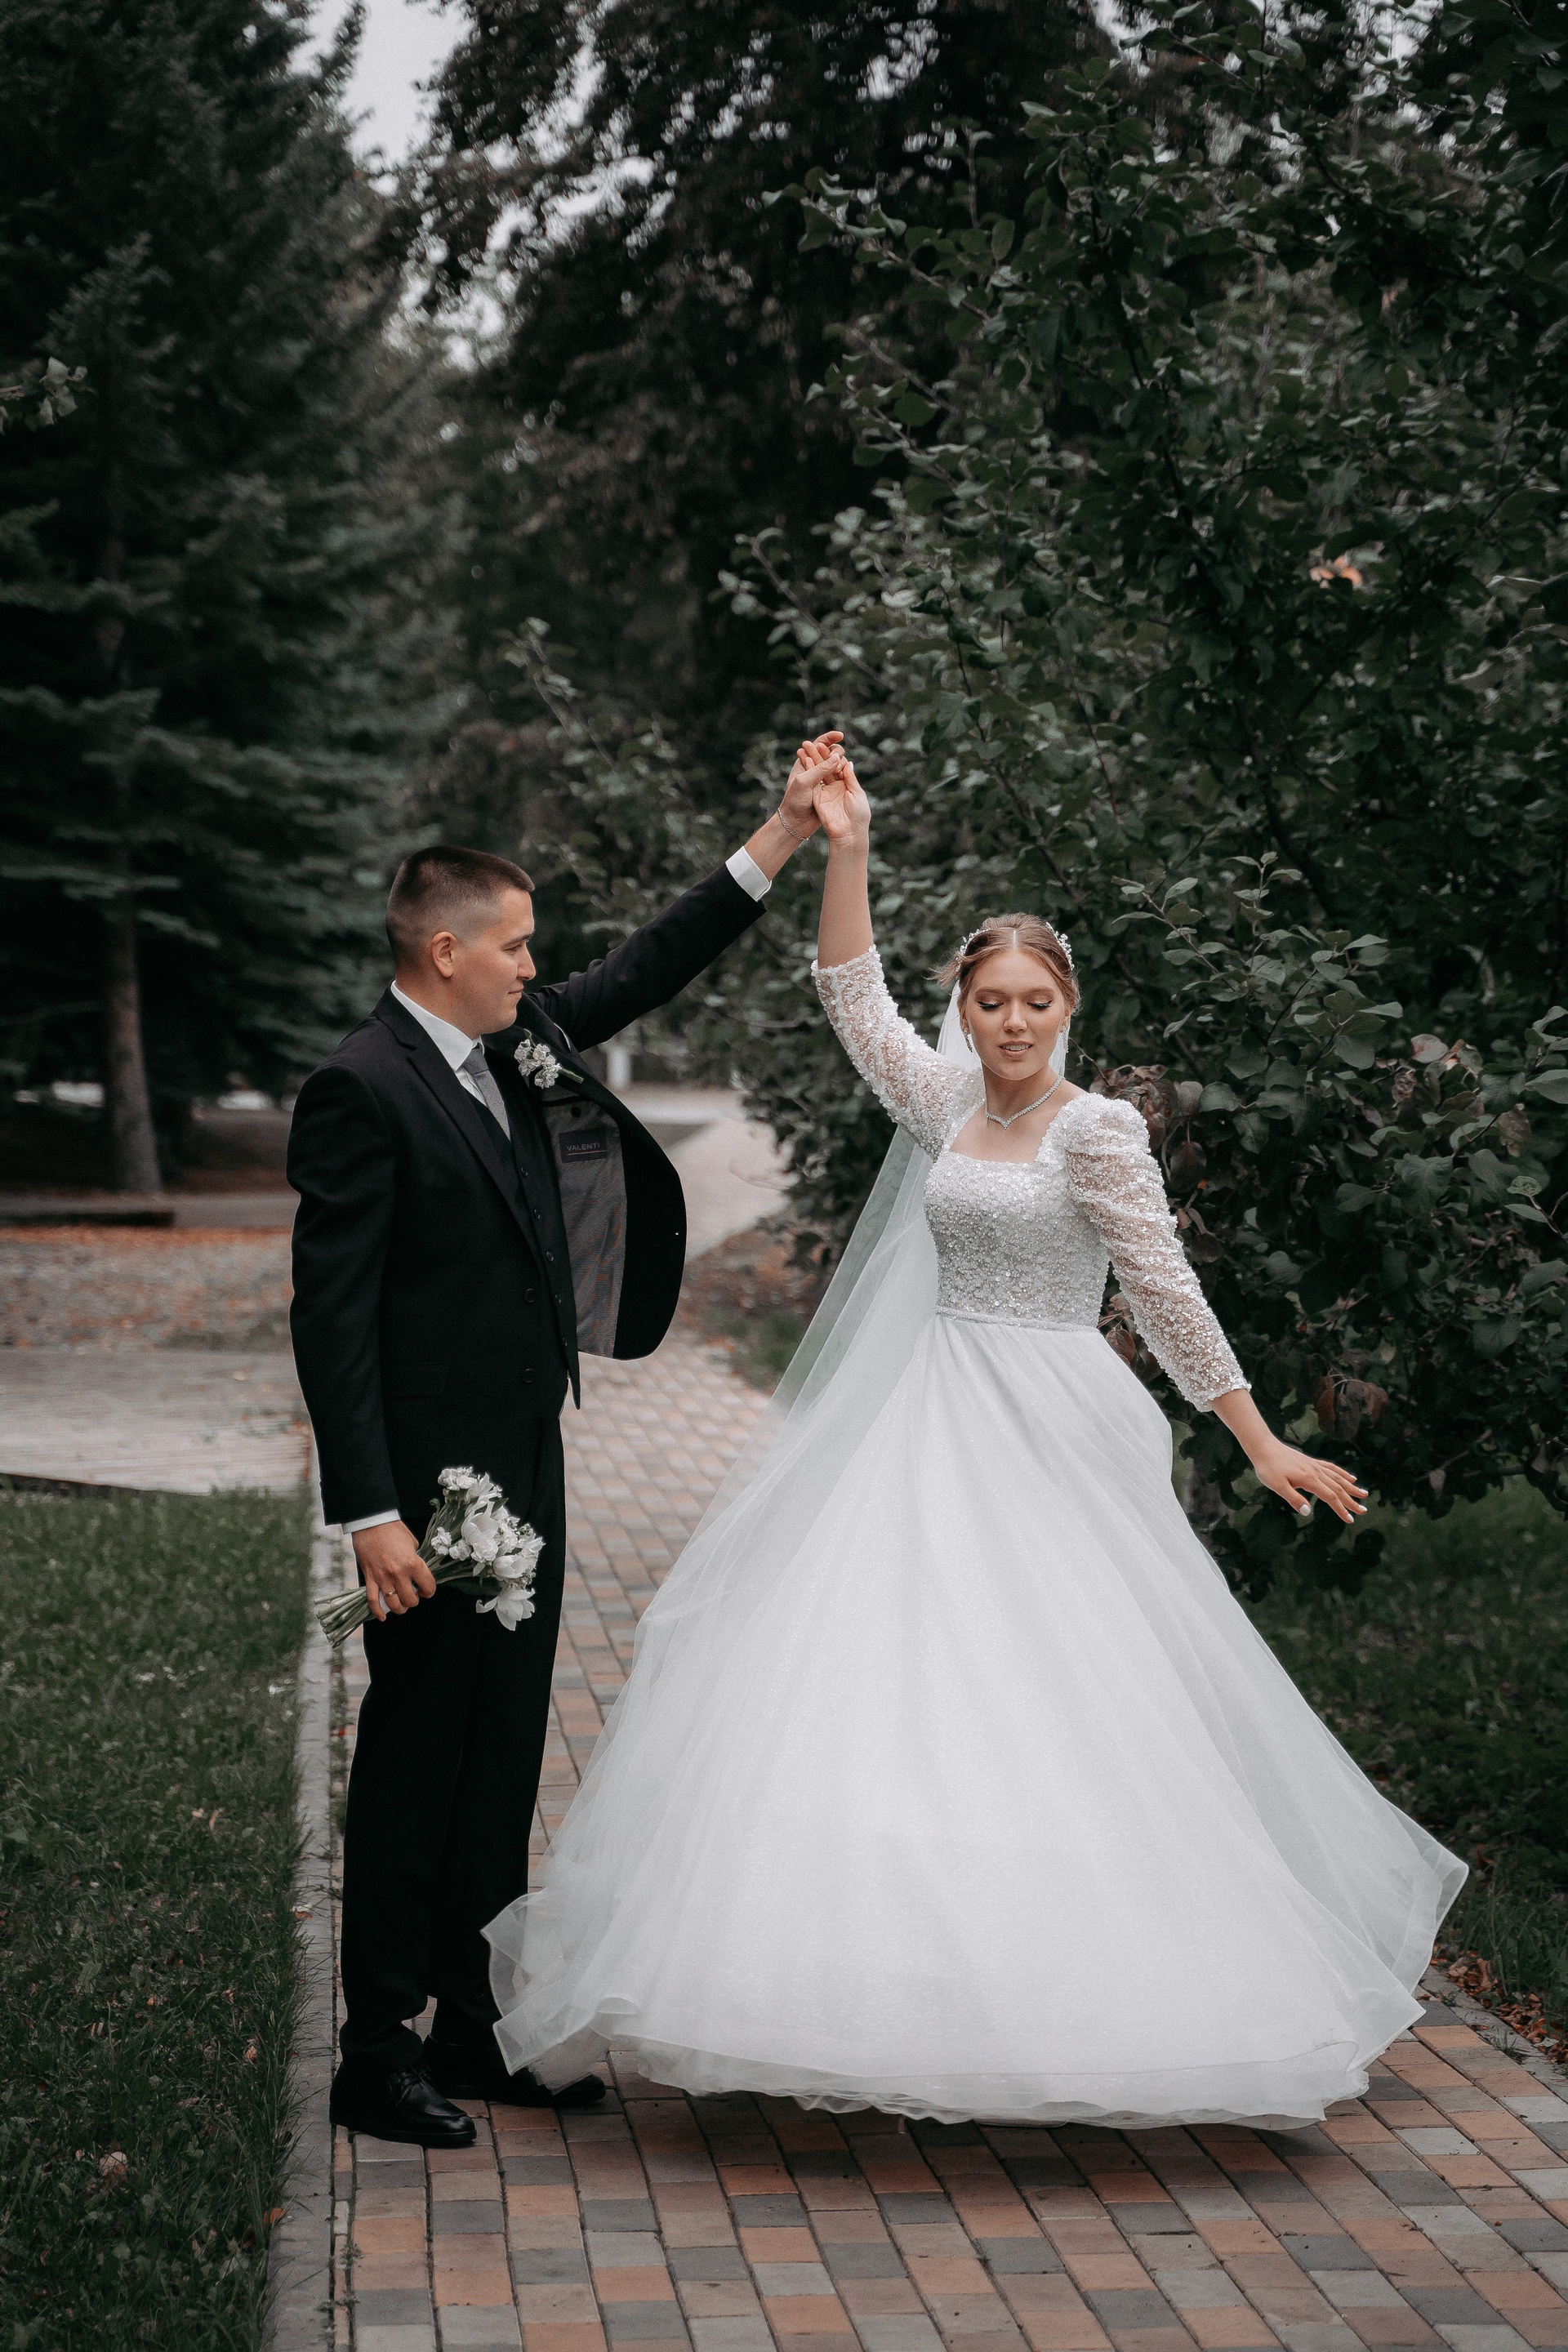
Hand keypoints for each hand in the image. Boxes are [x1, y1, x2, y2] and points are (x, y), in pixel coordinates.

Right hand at [353, 1520, 437, 1620]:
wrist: (371, 1522)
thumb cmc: (393, 1529)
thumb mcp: (412, 1542)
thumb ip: (415, 1559)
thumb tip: (416, 1572)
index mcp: (412, 1563)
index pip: (428, 1587)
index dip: (429, 1591)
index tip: (425, 1589)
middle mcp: (398, 1574)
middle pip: (411, 1601)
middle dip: (414, 1600)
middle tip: (412, 1594)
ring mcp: (383, 1578)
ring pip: (393, 1605)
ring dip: (399, 1607)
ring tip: (401, 1604)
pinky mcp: (369, 1578)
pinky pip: (373, 1601)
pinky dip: (377, 1612)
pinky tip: (383, 1617)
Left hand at [779, 731, 840, 840]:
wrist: (795, 822)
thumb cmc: (795, 801)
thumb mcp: (804, 782)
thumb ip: (820, 768)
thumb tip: (837, 757)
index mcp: (805, 761)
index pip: (819, 743)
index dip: (830, 737)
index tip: (841, 735)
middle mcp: (814, 768)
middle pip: (831, 752)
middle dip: (837, 752)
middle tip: (838, 761)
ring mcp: (822, 778)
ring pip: (837, 764)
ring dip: (840, 763)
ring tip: (839, 770)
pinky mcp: (829, 789)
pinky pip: (839, 777)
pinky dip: (844, 774)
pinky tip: (846, 774)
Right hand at [813, 749, 869, 848]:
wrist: (849, 833)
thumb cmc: (858, 815)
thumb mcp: (857, 793)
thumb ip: (850, 778)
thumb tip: (847, 762)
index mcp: (847, 785)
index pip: (838, 766)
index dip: (832, 756)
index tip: (828, 745)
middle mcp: (835, 788)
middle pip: (827, 768)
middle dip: (820, 755)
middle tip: (813, 743)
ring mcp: (825, 793)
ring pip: (818, 773)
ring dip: (812, 760)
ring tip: (805, 747)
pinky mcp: (818, 799)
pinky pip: (813, 783)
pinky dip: (810, 771)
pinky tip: (805, 760)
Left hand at [1251, 1440, 1367, 1523]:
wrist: (1264, 1447)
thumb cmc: (1268, 1468)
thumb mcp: (1277, 1486)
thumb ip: (1293, 1498)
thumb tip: (1308, 1512)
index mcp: (1309, 1480)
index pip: (1330, 1497)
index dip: (1341, 1509)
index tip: (1351, 1520)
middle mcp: (1316, 1472)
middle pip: (1338, 1488)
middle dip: (1352, 1501)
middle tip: (1364, 1511)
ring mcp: (1315, 1466)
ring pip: (1338, 1478)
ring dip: (1352, 1487)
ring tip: (1364, 1494)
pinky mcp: (1311, 1462)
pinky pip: (1332, 1468)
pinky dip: (1343, 1474)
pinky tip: (1350, 1478)